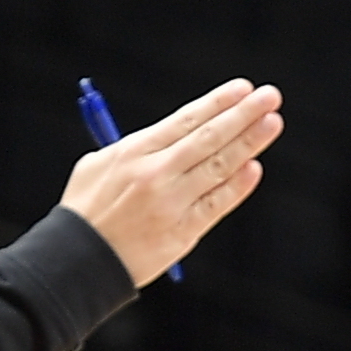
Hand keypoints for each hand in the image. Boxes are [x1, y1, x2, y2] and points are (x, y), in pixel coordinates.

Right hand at [62, 80, 285, 283]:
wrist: (79, 261)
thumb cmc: (87, 210)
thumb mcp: (98, 165)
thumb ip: (138, 148)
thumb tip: (173, 134)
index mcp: (134, 151)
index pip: (186, 119)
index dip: (218, 102)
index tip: (243, 89)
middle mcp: (156, 173)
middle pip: (208, 137)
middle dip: (243, 114)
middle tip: (270, 97)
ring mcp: (172, 203)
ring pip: (219, 167)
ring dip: (249, 142)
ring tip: (272, 123)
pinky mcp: (181, 232)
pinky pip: (217, 204)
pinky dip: (237, 186)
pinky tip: (254, 168)